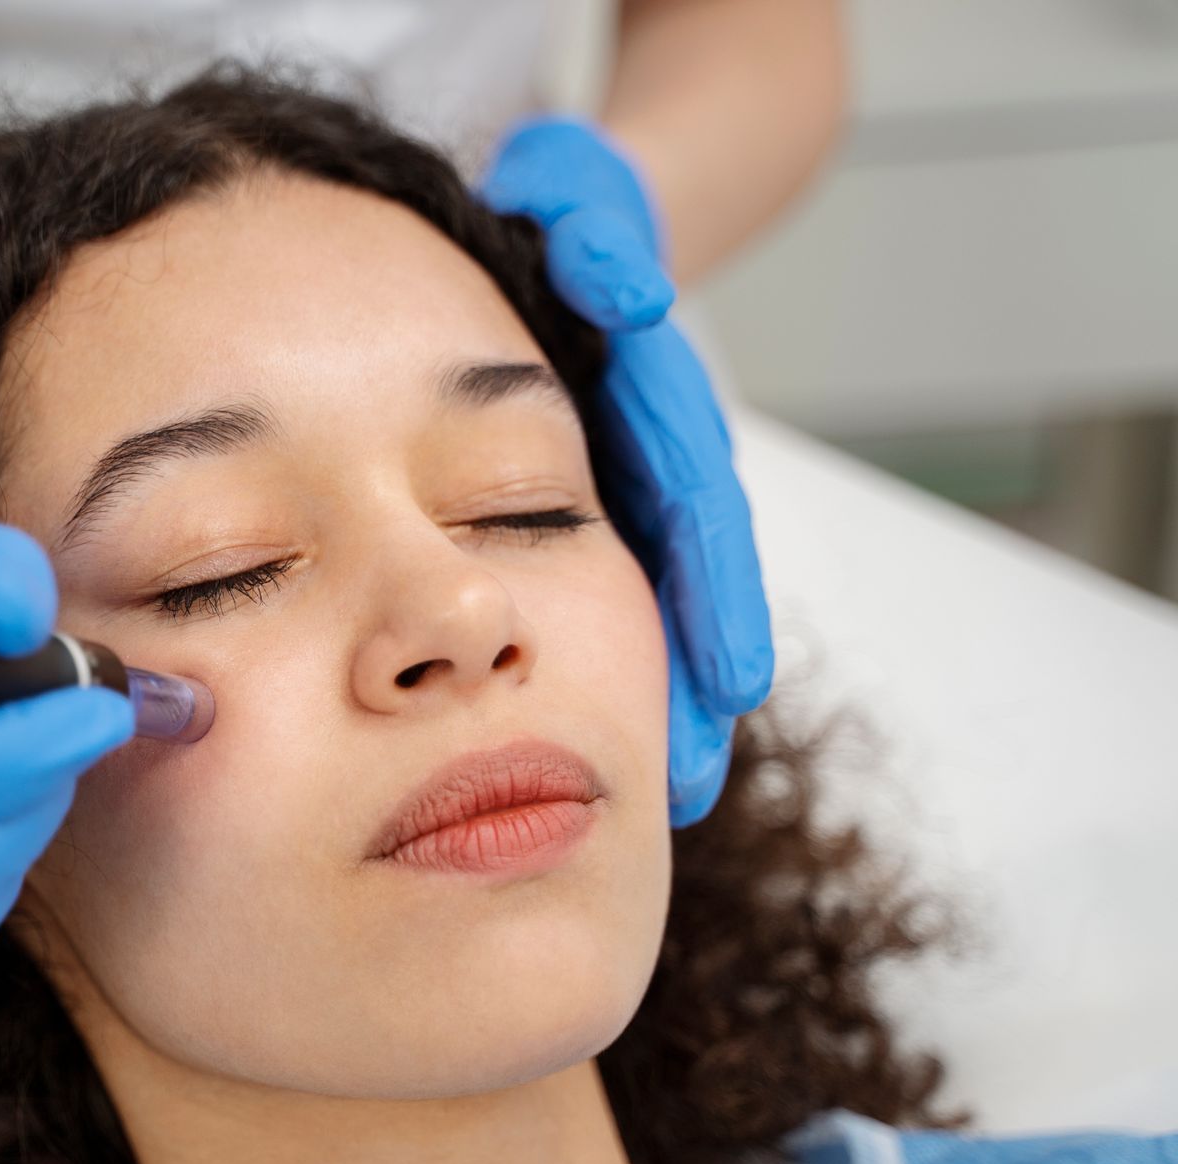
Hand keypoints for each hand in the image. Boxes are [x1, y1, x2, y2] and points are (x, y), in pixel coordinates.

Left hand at [478, 116, 773, 825]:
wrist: (580, 233)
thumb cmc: (572, 234)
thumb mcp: (582, 224)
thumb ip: (596, 248)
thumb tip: (625, 293)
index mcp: (650, 416)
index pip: (692, 511)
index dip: (711, 595)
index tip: (732, 684)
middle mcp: (655, 470)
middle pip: (688, 583)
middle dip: (689, 679)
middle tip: (685, 782)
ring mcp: (635, 499)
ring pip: (665, 607)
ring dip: (670, 698)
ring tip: (669, 797)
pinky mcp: (597, 512)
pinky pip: (630, 598)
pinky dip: (644, 673)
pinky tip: (648, 760)